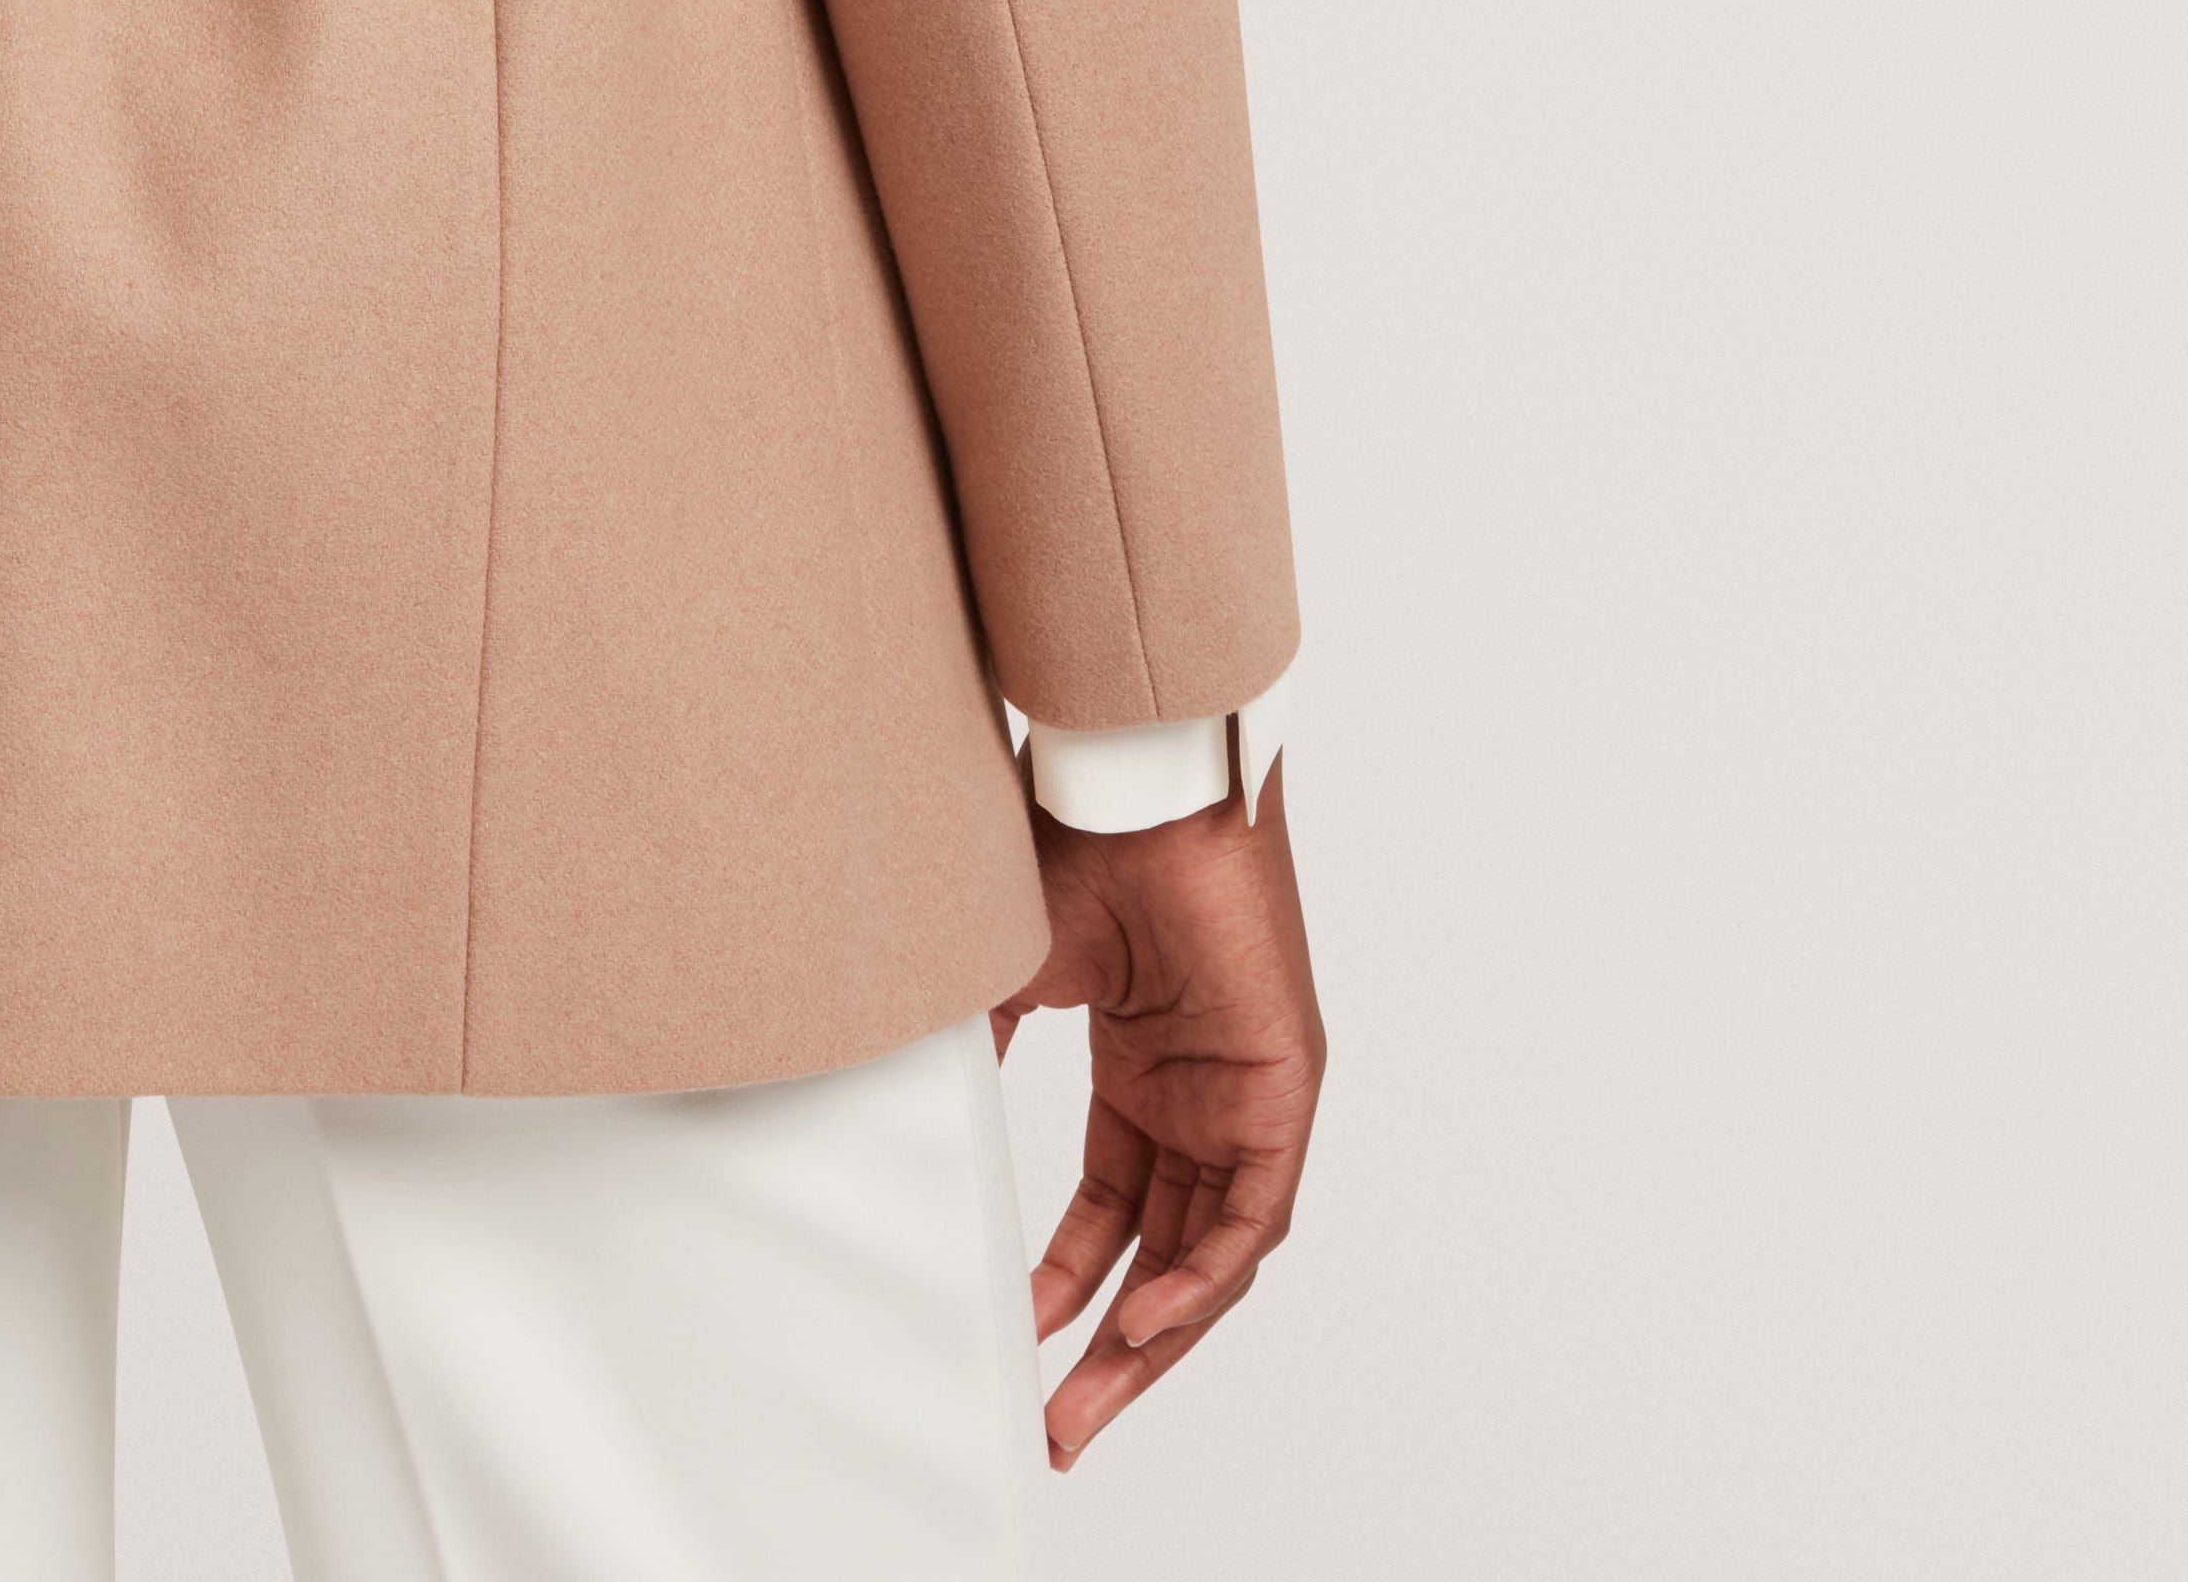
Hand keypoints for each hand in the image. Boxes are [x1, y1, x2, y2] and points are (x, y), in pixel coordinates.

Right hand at [990, 756, 1322, 1467]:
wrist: (1139, 785)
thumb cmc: (1078, 847)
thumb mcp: (1010, 977)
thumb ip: (980, 1054)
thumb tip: (924, 1118)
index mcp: (1144, 1072)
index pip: (1115, 1213)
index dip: (1069, 1285)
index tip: (1019, 1344)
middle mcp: (1201, 1096)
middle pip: (1164, 1253)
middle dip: (1112, 1348)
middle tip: (1062, 1421)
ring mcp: (1247, 1099)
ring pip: (1211, 1256)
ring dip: (1155, 1339)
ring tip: (1088, 1400)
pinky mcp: (1282, 1095)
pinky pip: (1250, 1220)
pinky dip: (1201, 1280)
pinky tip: (1145, 1323)